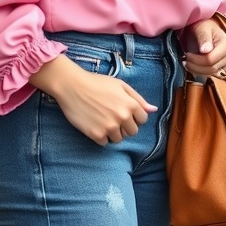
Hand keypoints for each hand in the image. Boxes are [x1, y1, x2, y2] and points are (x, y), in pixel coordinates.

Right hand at [30, 55, 156, 145]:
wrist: (71, 86)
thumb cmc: (96, 83)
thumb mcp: (120, 85)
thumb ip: (138, 98)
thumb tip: (153, 110)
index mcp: (130, 104)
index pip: (142, 120)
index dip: (133, 115)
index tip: (122, 110)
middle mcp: (122, 117)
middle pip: (132, 132)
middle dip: (124, 125)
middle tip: (110, 115)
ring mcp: (109, 127)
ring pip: (119, 139)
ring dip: (112, 132)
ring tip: (101, 118)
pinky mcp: (96, 135)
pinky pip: (105, 143)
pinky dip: (100, 136)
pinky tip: (94, 123)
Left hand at [182, 18, 225, 77]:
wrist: (205, 31)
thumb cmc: (203, 27)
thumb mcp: (202, 28)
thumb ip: (204, 37)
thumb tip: (205, 50)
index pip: (211, 59)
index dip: (196, 60)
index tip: (186, 55)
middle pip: (211, 69)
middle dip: (195, 66)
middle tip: (184, 60)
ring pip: (211, 74)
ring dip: (197, 71)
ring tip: (188, 63)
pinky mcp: (224, 71)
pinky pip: (212, 77)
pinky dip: (201, 73)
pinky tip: (194, 66)